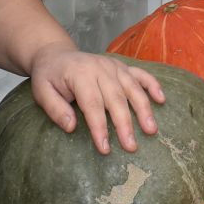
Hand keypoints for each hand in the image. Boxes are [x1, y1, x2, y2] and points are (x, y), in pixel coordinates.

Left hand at [27, 48, 165, 154]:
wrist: (56, 55)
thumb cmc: (49, 77)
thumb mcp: (41, 91)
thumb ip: (55, 108)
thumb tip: (71, 127)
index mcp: (80, 74)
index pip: (92, 103)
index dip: (99, 127)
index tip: (105, 148)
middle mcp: (100, 68)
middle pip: (116, 98)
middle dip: (125, 124)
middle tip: (131, 146)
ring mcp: (114, 66)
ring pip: (132, 88)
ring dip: (143, 109)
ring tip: (151, 130)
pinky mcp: (122, 66)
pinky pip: (141, 74)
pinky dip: (153, 85)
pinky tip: (161, 100)